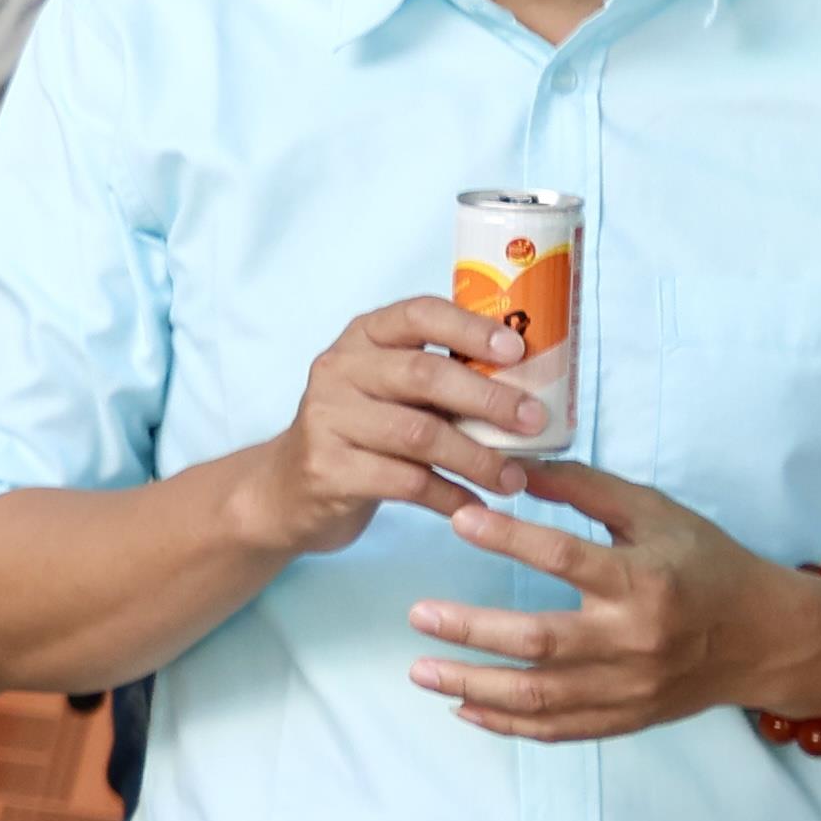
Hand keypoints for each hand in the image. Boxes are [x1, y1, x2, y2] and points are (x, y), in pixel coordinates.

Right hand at [230, 298, 556, 562]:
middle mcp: (339, 370)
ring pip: (418, 435)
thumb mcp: (390, 391)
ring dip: (477, 459)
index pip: (417, 314)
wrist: (287, 488)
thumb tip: (532, 387)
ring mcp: (327, 419)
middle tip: (534, 422)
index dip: (470, 329)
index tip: (517, 350)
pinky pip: (405, 483)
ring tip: (513, 481)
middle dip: (488, 399)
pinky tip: (475, 506)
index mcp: (363, 338)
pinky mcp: (327, 470)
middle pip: (423, 375)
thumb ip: (441, 379)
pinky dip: (450, 496)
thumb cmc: (362, 432)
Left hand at [404, 459, 820, 741]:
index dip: (509, 537)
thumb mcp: (655, 514)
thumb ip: (584, 487)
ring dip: (471, 685)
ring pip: (538, 696)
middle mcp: (635, 640)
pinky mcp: (625, 719)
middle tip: (416, 614)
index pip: (565, 558)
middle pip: (539, 640)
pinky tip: (461, 707)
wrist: (767, 637)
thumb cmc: (705, 565)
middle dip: (470, 630)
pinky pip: (556, 729)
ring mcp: (629, 687)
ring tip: (419, 670)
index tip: (459, 519)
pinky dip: (505, 723)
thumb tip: (511, 466)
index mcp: (645, 580)